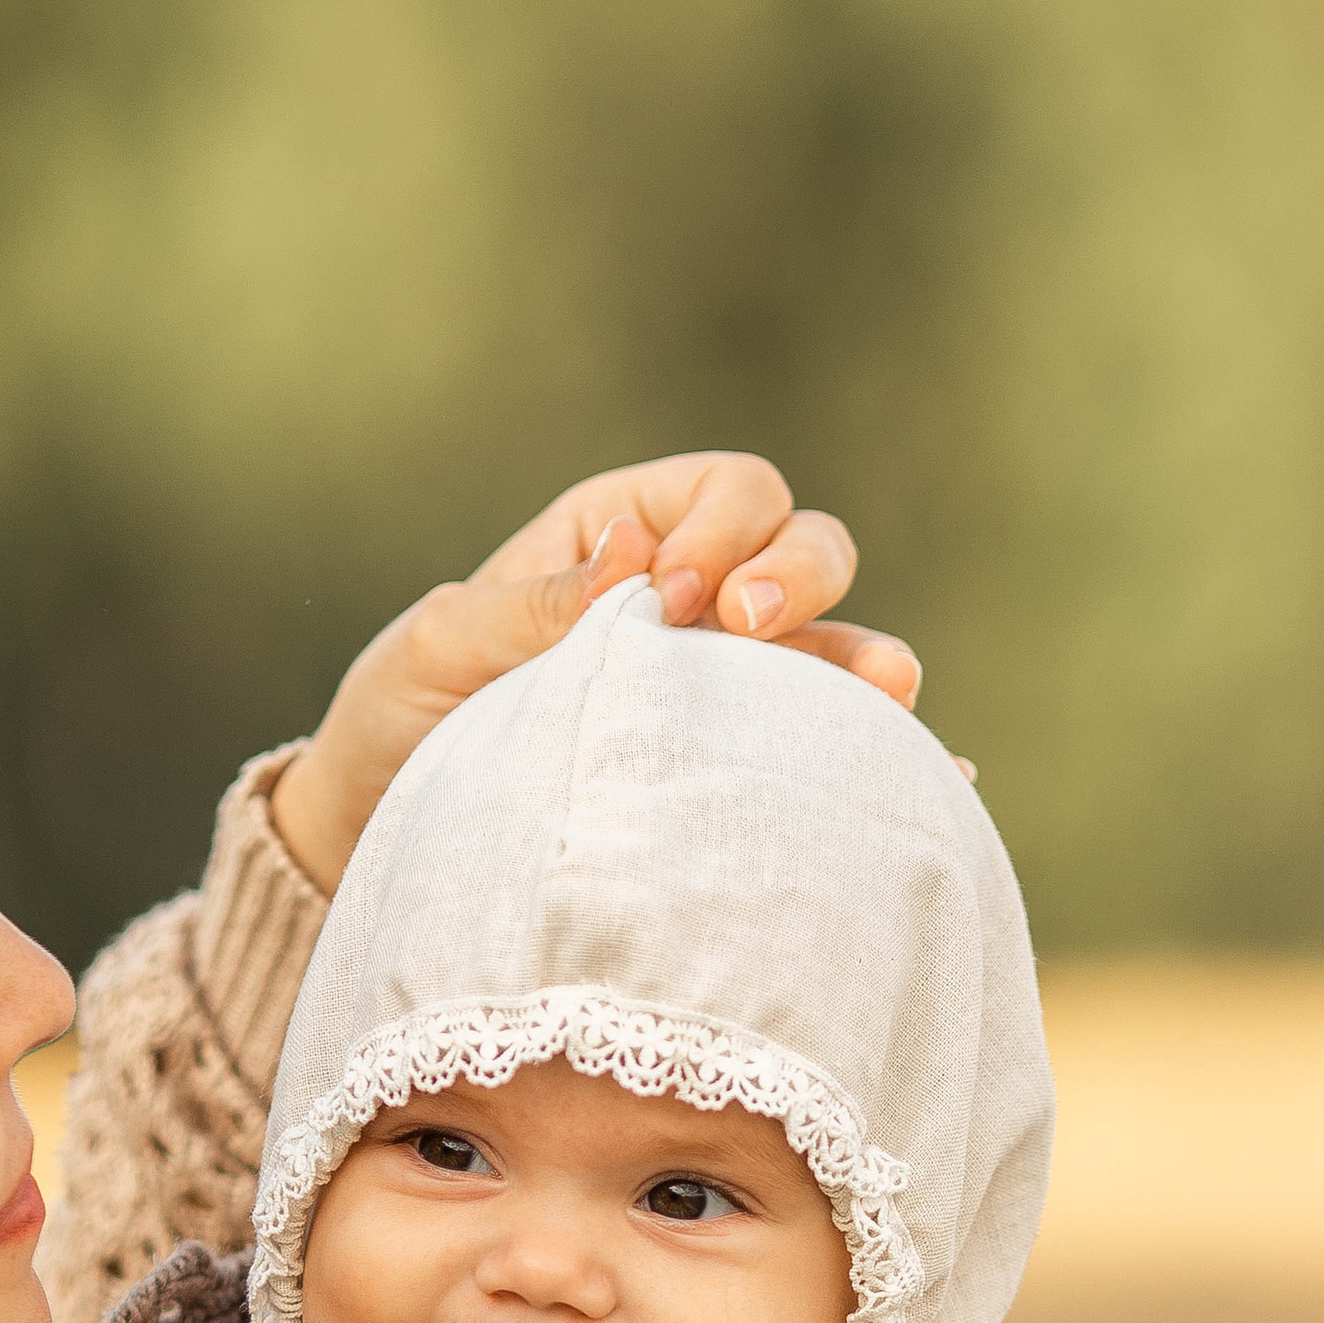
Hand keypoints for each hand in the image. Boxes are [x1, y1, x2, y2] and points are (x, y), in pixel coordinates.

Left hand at [269, 451, 920, 896]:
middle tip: (743, 626)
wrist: (388, 831)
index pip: (730, 490)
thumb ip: (533, 604)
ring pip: (835, 646)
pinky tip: (935, 779)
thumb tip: (637, 555)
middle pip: (807, 547)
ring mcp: (726, 687)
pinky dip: (883, 759)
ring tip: (883, 687)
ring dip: (862, 658)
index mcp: (624, 534)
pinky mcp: (740, 769)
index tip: (667, 596)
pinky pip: (829, 753)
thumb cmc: (403, 715)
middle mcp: (694, 599)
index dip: (722, 528)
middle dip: (799, 575)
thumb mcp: (440, 644)